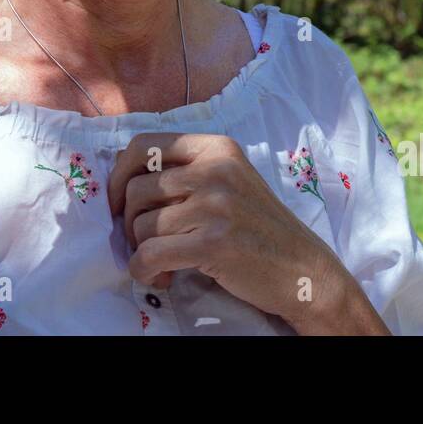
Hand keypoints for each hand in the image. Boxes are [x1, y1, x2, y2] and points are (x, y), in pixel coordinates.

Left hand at [108, 133, 390, 334]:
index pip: (144, 146)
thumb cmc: (259, 228)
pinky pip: (150, 254)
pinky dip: (145, 271)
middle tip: (144, 241)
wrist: (304, 269)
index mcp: (217, 148)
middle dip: (129, 221)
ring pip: (141, 225)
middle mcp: (216, 169)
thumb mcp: (229, 182)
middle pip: (137, 188)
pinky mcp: (213, 242)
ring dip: (141, 251)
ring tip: (162, 264)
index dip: (119, 175)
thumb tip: (122, 173)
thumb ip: (187, 172)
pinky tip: (161, 278)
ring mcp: (216, 205)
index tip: (118, 202)